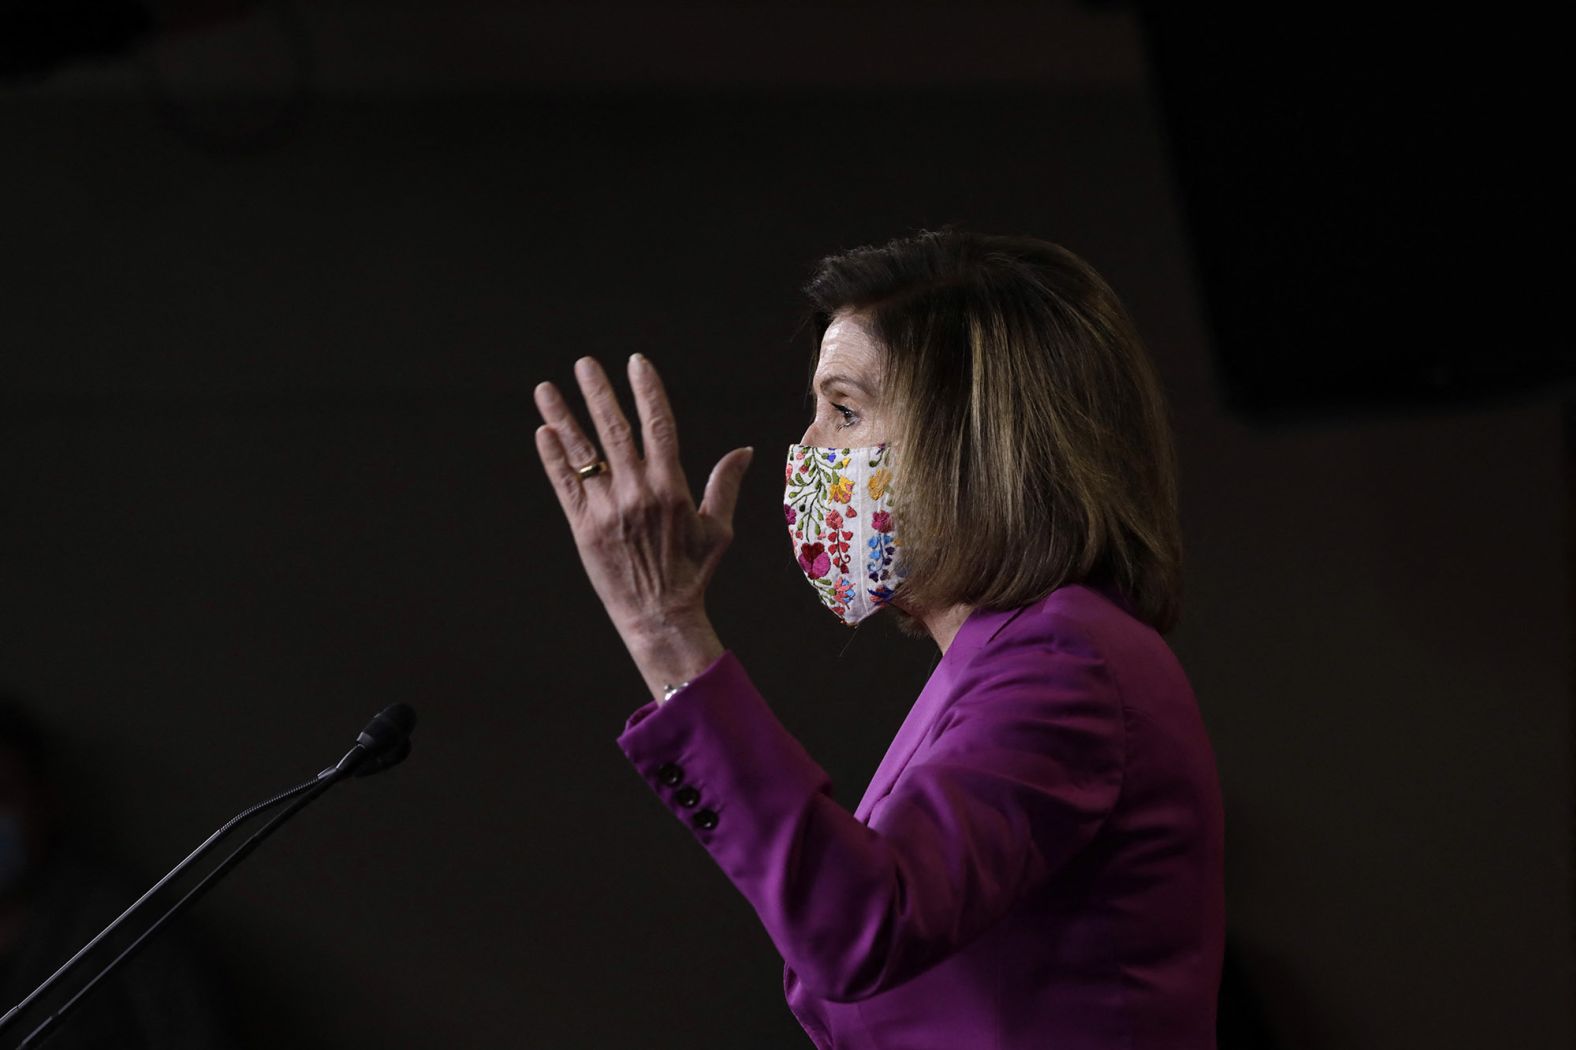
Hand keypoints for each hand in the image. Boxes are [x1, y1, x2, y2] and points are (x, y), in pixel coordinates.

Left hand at [533, 354, 753, 696]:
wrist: (660, 617)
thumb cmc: (693, 573)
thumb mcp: (717, 529)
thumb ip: (724, 485)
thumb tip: (744, 450)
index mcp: (672, 487)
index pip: (658, 425)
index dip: (646, 391)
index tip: (636, 362)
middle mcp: (638, 492)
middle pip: (615, 430)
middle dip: (598, 393)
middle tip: (584, 364)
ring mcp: (608, 509)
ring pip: (582, 453)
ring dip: (563, 418)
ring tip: (546, 389)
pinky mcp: (583, 528)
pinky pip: (565, 485)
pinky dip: (553, 458)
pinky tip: (543, 433)